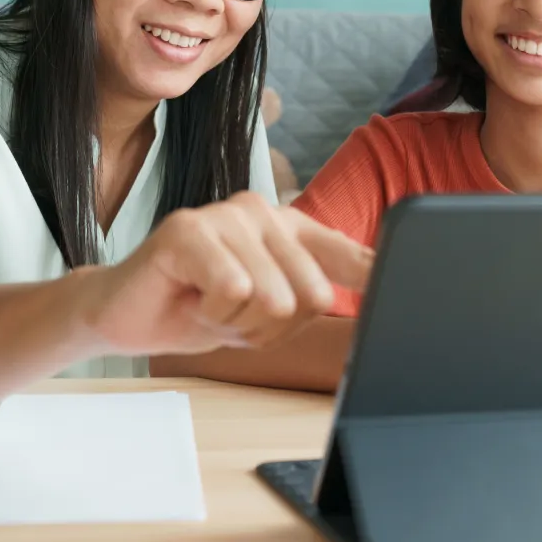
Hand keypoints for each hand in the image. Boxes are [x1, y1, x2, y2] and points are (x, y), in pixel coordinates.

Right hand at [83, 192, 372, 356]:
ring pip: (272, 298)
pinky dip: (212, 313)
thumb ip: (309, 302)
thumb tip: (359, 307)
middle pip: (312, 294)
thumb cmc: (199, 309)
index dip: (380, 274)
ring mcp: (225, 215)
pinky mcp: (188, 228)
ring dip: (237, 323)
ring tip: (209, 305)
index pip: (349, 255)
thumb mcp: (266, 314)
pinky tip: (191, 297)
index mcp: (290, 229)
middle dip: (272, 328)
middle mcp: (263, 212)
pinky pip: (233, 289)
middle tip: (234, 316)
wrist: (127, 315)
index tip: (413, 286)